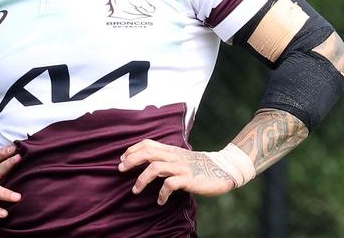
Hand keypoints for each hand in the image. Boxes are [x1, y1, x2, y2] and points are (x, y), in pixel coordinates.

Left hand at [118, 139, 235, 204]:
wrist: (223, 168)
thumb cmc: (199, 165)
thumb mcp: (180, 157)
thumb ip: (165, 157)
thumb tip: (146, 161)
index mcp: (171, 150)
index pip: (148, 143)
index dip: (132, 149)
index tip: (122, 159)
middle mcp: (174, 156)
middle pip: (147, 153)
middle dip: (131, 160)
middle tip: (120, 170)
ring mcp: (181, 167)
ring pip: (155, 168)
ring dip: (142, 179)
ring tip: (135, 190)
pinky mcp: (189, 179)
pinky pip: (170, 185)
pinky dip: (162, 193)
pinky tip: (160, 201)